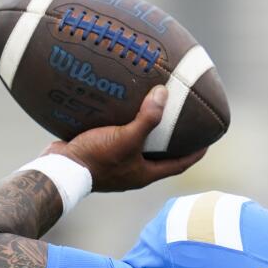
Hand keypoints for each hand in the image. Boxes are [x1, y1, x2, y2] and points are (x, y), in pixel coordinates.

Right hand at [43, 86, 207, 191]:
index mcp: (145, 173)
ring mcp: (115, 164)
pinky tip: (122, 107)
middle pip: (161, 155)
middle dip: (172, 140)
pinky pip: (117, 137)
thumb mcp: (126, 138)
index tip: (208, 140)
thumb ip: (148, 119)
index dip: (196, 153)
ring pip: (138, 146)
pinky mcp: (99, 153)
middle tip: (183, 120)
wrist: (59, 170)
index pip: (180, 164)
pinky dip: (123, 124)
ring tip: (154, 109)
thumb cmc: (97, 159)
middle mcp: (133, 171)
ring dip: (147, 130)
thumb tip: (164, 94)